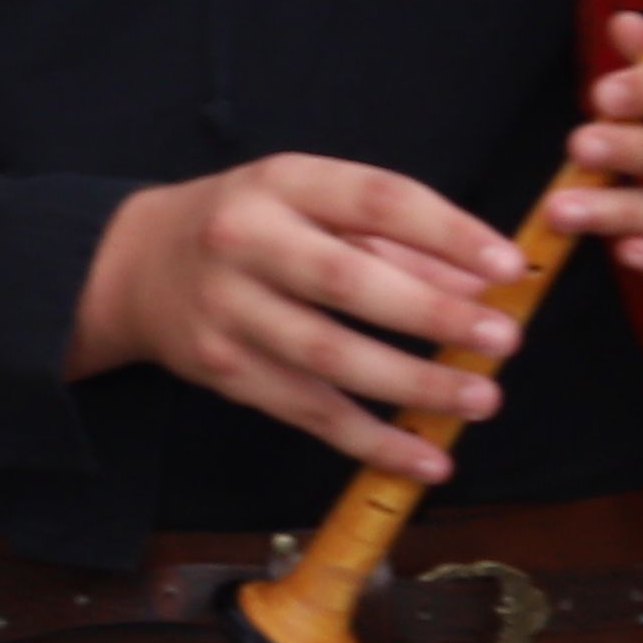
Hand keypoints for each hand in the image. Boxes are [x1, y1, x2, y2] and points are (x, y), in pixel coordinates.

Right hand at [66, 155, 530, 482]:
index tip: (509, 266)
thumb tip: (484, 286)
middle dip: (431, 314)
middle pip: (346, 282)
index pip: (375, 199)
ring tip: (482, 399)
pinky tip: (426, 459)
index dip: (447, 233)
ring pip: (327, 356)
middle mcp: (245, 241)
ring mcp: (228, 310)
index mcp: (281, 183)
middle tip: (503, 339)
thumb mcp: (312, 204)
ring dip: (412, 383)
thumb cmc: (249, 226)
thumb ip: (397, 241)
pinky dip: (370, 440)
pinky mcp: (222, 370)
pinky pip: (305, 412)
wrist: (134, 265)